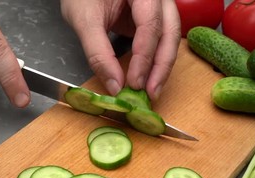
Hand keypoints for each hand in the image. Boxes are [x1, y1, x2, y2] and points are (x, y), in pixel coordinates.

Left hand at [61, 0, 180, 100]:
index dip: (144, 57)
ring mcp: (158, 8)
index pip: (150, 25)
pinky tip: (148, 78)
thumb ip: (98, 53)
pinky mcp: (153, 20)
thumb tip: (115, 85)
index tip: (134, 82)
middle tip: (150, 92)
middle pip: (170, 32)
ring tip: (151, 90)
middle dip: (161, 66)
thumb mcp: (84, 20)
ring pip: (170, 38)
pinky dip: (154, 61)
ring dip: (161, 66)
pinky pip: (160, 41)